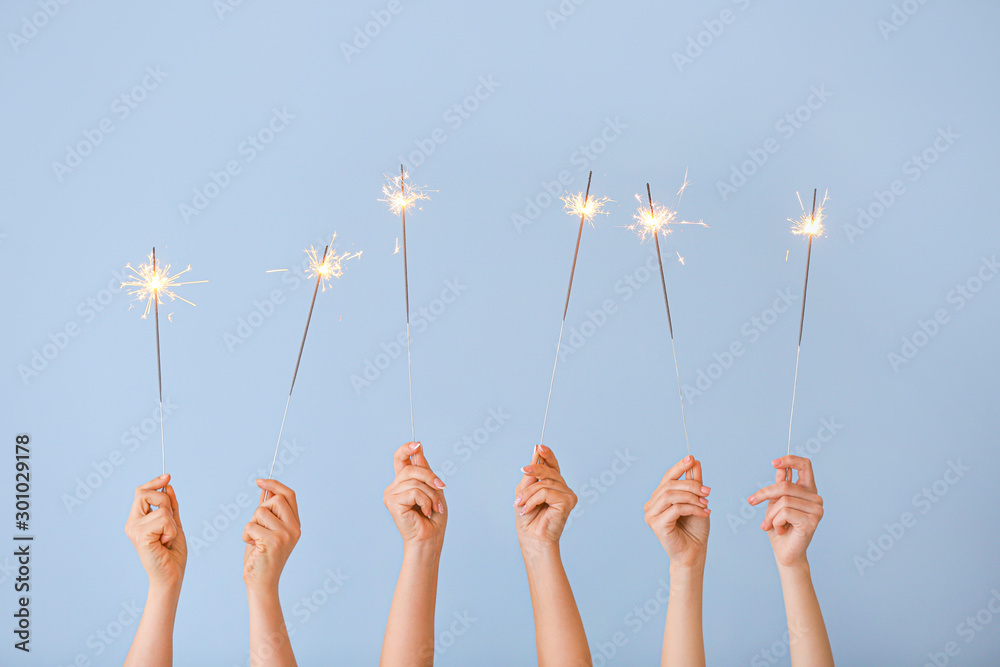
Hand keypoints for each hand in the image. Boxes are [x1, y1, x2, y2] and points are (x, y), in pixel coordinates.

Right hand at [124, 474, 186, 589]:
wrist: (171, 575)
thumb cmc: (171, 553)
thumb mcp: (174, 524)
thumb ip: (171, 506)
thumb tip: (168, 485)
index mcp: (138, 520)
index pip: (141, 492)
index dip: (154, 482)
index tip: (168, 476)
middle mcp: (132, 523)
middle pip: (146, 494)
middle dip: (166, 503)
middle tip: (170, 523)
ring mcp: (135, 530)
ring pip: (162, 509)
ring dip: (172, 524)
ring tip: (167, 539)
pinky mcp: (141, 537)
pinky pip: (164, 519)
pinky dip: (171, 531)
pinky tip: (165, 544)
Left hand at [243, 479, 300, 590]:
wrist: (262, 583)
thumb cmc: (262, 557)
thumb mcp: (267, 530)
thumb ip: (268, 512)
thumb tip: (265, 491)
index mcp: (295, 524)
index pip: (289, 495)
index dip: (274, 484)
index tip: (260, 481)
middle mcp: (294, 528)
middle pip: (274, 500)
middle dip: (259, 511)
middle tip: (257, 527)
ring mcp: (285, 535)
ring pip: (260, 512)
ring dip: (250, 525)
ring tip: (254, 540)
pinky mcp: (273, 541)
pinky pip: (251, 526)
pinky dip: (246, 535)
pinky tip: (252, 546)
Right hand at [383, 442, 446, 549]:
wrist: (430, 538)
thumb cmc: (433, 517)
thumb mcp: (434, 489)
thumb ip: (425, 471)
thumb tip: (419, 451)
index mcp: (403, 481)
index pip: (400, 459)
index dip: (407, 449)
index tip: (417, 444)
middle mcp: (394, 486)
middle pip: (412, 468)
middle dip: (430, 477)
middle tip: (441, 487)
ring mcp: (391, 494)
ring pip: (415, 481)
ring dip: (431, 495)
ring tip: (433, 507)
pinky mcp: (392, 502)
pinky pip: (414, 492)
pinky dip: (425, 501)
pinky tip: (425, 512)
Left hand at [514, 445, 576, 550]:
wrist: (531, 538)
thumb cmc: (528, 519)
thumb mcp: (524, 491)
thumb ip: (531, 473)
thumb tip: (536, 452)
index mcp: (553, 485)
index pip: (553, 465)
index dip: (547, 454)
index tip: (539, 446)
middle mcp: (563, 488)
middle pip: (549, 470)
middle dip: (533, 471)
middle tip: (523, 471)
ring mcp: (567, 495)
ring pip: (545, 482)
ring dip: (528, 493)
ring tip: (520, 504)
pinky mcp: (568, 501)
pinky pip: (547, 491)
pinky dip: (533, 499)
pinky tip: (527, 509)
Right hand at [644, 455, 709, 568]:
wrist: (694, 553)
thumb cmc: (694, 529)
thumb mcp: (697, 501)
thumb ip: (694, 483)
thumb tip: (695, 462)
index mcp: (659, 497)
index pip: (668, 477)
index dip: (679, 466)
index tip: (691, 458)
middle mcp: (652, 504)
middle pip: (670, 485)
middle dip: (692, 485)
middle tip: (708, 491)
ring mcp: (652, 514)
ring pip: (672, 495)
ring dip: (692, 497)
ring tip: (706, 504)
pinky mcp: (656, 524)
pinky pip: (675, 509)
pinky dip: (692, 508)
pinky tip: (704, 512)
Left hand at [748, 455, 823, 567]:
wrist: (785, 553)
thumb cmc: (780, 527)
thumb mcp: (775, 503)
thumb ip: (780, 486)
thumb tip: (780, 467)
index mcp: (808, 491)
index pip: (805, 466)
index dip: (790, 460)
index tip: (774, 462)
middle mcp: (816, 499)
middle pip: (785, 485)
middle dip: (764, 494)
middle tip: (752, 502)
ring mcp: (817, 510)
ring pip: (783, 500)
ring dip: (770, 514)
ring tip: (770, 524)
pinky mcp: (812, 521)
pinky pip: (785, 512)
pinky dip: (776, 521)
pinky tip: (780, 529)